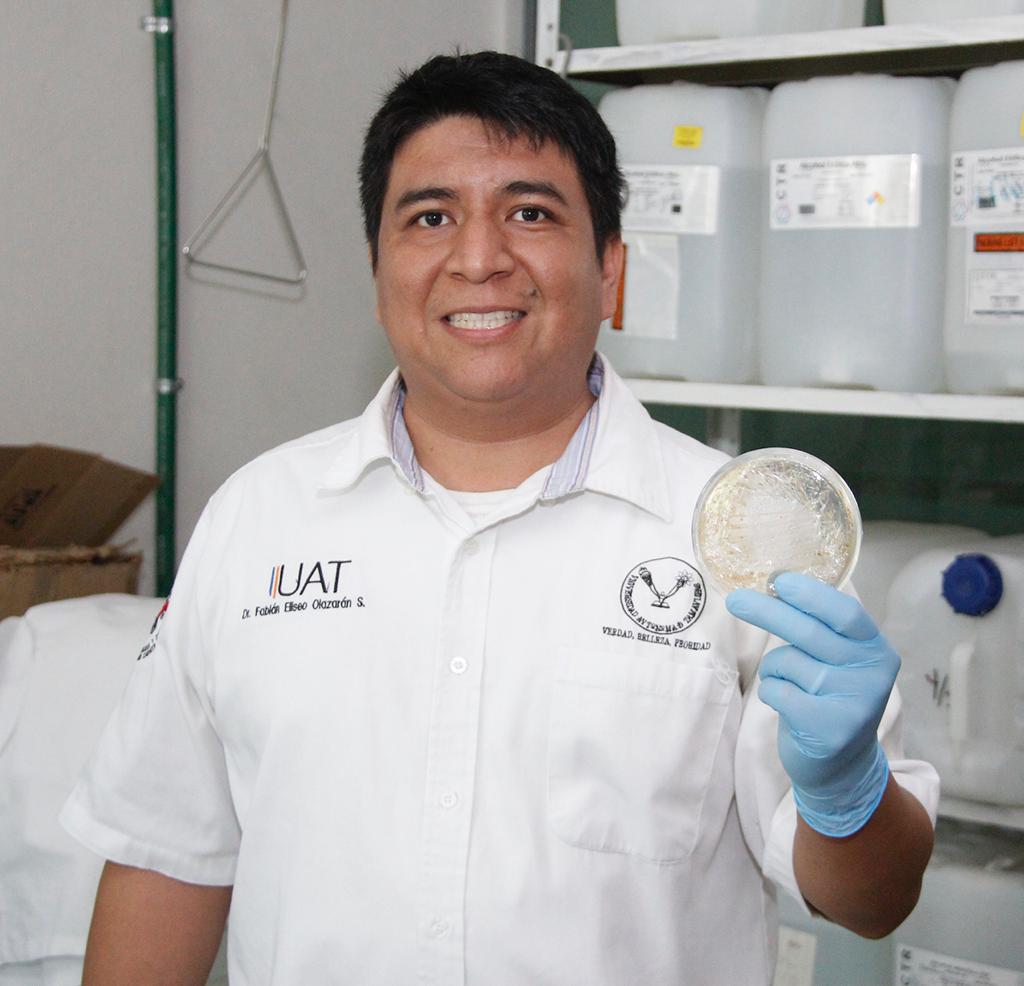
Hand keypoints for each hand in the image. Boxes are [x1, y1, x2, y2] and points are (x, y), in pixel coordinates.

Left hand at [726, 572, 898, 836]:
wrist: (842, 769)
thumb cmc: (830, 700)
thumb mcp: (837, 661)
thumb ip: (820, 629)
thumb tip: (776, 586)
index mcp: (876, 650)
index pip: (845, 613)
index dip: (811, 595)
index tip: (779, 580)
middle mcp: (871, 674)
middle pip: (809, 632)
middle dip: (767, 612)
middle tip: (737, 600)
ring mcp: (853, 703)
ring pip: (787, 662)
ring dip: (775, 669)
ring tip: (791, 686)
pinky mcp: (829, 728)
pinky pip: (778, 691)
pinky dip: (773, 692)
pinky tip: (789, 706)